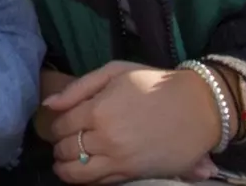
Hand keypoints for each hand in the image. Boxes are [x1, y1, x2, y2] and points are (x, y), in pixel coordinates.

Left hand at [39, 61, 220, 183]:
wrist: (196, 107)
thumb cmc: (153, 84)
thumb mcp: (114, 72)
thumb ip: (79, 88)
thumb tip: (49, 104)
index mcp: (98, 110)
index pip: (61, 125)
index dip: (56, 126)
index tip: (59, 125)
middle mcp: (105, 138)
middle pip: (66, 150)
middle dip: (59, 146)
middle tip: (61, 142)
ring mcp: (119, 160)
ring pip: (77, 173)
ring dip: (65, 168)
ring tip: (64, 162)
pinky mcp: (133, 174)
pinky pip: (100, 183)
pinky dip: (85, 180)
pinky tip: (84, 172)